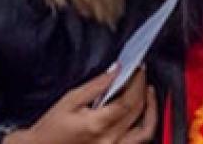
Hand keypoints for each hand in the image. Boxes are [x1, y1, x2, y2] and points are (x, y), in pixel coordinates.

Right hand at [3, 66, 156, 143]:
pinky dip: (145, 124)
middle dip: (142, 88)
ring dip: (151, 109)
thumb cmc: (51, 128)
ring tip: (148, 91)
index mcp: (97, 125)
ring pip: (145, 130)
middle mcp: (110, 140)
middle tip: (141, 72)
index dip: (136, 81)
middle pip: (137, 112)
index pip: (128, 100)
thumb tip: (116, 70)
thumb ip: (96, 85)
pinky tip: (142, 110)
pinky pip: (138, 140)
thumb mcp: (70, 100)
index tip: (137, 67)